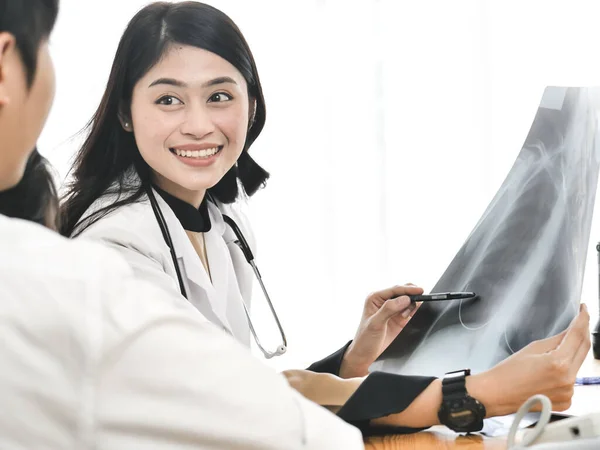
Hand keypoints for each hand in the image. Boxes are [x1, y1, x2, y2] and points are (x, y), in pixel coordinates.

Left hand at [339, 284, 423, 377]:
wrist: (366, 355)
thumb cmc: (365, 339)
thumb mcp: (375, 323)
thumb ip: (389, 309)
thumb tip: (405, 299)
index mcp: (375, 298)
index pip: (394, 289)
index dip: (408, 289)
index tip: (420, 290)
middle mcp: (384, 302)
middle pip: (402, 292)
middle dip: (412, 295)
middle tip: (420, 299)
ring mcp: (393, 310)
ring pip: (408, 301)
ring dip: (412, 305)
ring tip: (406, 316)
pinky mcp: (400, 319)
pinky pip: (411, 310)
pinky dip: (414, 311)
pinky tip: (412, 315)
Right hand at [468, 304, 590, 416]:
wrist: (496, 394)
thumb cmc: (507, 372)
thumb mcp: (532, 348)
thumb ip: (556, 340)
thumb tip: (571, 332)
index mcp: (559, 363)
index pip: (578, 335)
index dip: (583, 319)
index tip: (584, 310)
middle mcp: (568, 380)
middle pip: (584, 350)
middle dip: (583, 334)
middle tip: (580, 321)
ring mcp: (568, 392)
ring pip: (577, 365)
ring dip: (572, 354)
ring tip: (557, 350)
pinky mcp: (566, 401)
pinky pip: (571, 380)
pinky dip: (566, 372)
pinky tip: (551, 370)